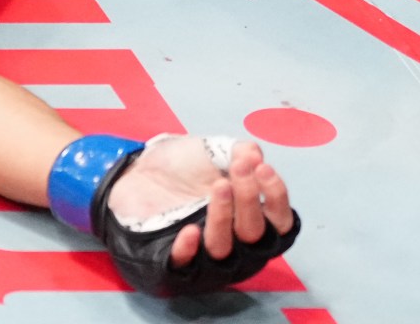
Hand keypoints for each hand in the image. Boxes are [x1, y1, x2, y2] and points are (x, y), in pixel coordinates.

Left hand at [109, 136, 295, 273]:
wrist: (140, 171)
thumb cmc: (186, 168)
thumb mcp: (216, 151)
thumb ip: (240, 152)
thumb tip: (255, 155)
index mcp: (251, 219)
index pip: (280, 223)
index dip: (276, 198)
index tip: (263, 168)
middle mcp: (235, 245)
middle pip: (254, 235)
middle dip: (249, 200)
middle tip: (238, 168)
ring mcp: (205, 256)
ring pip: (224, 251)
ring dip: (223, 218)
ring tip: (218, 186)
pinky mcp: (173, 262)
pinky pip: (185, 267)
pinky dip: (188, 252)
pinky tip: (190, 231)